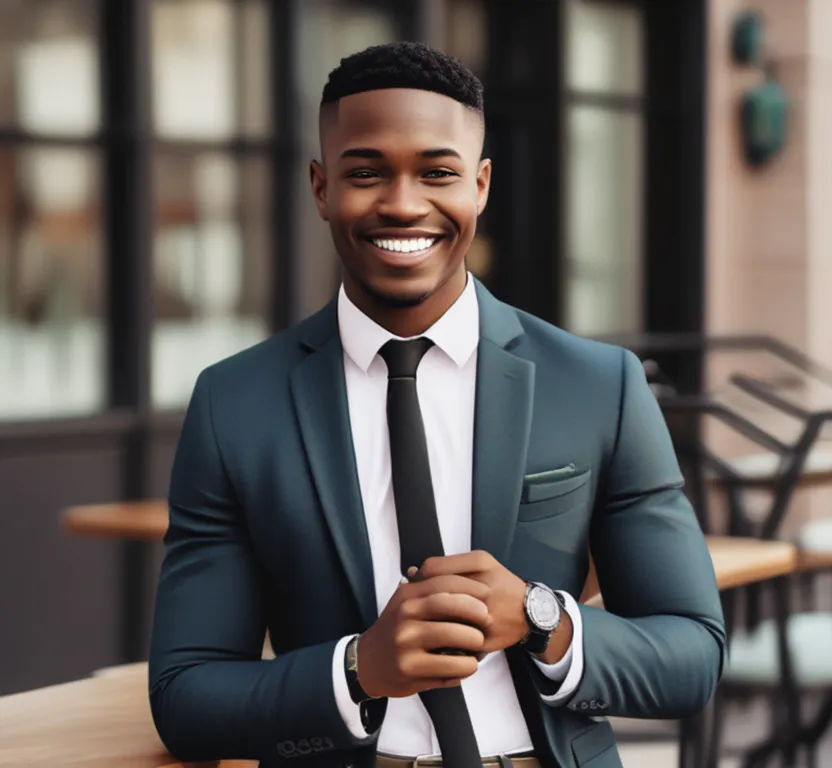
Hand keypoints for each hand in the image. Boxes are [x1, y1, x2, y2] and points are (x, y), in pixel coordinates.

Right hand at [357, 574, 492, 698]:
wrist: (366, 663)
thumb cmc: (395, 631)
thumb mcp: (405, 603)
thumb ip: (428, 590)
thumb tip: (463, 576)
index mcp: (407, 596)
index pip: (443, 583)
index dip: (470, 587)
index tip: (487, 593)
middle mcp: (404, 615)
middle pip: (448, 605)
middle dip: (475, 611)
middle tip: (488, 619)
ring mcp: (405, 643)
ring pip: (453, 637)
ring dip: (474, 641)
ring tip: (480, 645)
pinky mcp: (409, 669)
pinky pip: (449, 667)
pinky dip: (465, 666)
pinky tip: (467, 666)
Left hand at [417, 551, 527, 654]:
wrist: (531, 612)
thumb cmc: (500, 584)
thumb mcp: (480, 564)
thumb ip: (448, 566)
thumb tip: (412, 573)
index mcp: (480, 563)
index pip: (432, 568)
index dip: (420, 577)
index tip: (418, 584)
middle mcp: (482, 586)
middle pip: (435, 592)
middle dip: (421, 600)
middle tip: (419, 604)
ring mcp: (484, 613)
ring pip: (441, 616)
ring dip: (429, 619)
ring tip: (427, 619)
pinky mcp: (484, 637)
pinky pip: (453, 638)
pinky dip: (442, 637)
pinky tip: (440, 634)